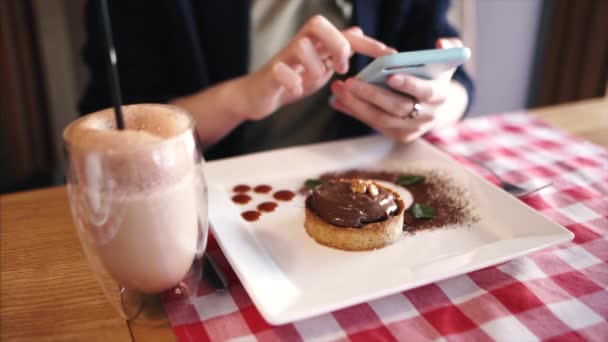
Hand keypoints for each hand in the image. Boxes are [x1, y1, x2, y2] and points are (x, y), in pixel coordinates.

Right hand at [242, 15, 395, 119]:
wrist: (259, 97)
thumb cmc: (291, 80)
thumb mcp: (321, 65)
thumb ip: (338, 50)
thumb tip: (357, 30)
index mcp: (316, 45)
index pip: (344, 34)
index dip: (368, 42)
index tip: (388, 54)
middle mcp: (300, 45)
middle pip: (317, 23)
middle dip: (336, 44)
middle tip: (341, 67)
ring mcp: (283, 58)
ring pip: (301, 46)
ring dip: (314, 67)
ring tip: (315, 82)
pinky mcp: (270, 74)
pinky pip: (281, 71)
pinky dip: (293, 82)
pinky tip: (297, 90)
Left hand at [330, 38, 467, 142]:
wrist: (436, 107)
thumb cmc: (434, 77)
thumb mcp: (447, 62)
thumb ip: (449, 48)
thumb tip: (440, 44)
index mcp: (441, 95)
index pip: (426, 92)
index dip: (409, 84)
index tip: (390, 76)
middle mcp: (428, 115)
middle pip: (398, 108)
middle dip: (372, 94)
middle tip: (350, 82)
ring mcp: (413, 129)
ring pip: (382, 120)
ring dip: (357, 105)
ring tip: (339, 90)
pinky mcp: (400, 136)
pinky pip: (374, 125)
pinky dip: (356, 112)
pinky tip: (339, 101)